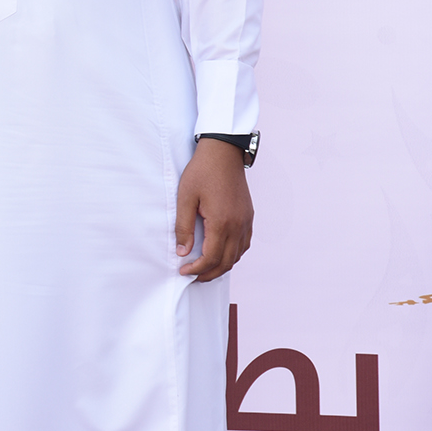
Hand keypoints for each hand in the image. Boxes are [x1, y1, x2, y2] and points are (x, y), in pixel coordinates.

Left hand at [176, 138, 253, 279]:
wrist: (223, 153)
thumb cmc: (201, 172)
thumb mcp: (185, 198)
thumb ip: (183, 227)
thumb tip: (183, 252)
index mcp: (221, 222)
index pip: (211, 258)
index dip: (197, 269)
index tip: (183, 271)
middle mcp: (238, 225)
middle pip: (227, 262)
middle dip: (209, 273)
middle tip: (192, 276)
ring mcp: (246, 221)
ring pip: (238, 255)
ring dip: (222, 266)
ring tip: (205, 269)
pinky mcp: (248, 216)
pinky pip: (244, 244)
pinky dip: (234, 254)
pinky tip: (222, 254)